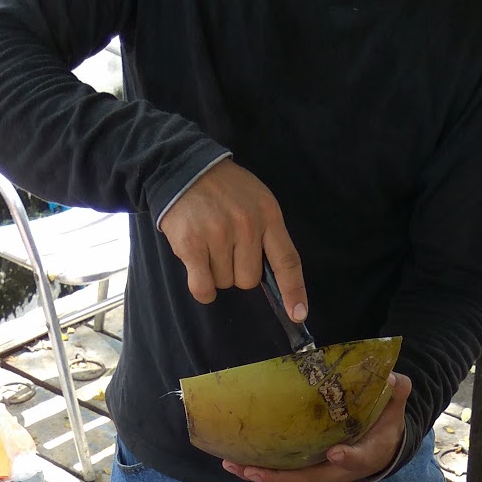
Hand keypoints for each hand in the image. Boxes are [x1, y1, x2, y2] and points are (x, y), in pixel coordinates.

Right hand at [159, 159, 307, 320]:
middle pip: (249, 280)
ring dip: (216, 272)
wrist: (184, 168)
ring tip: (208, 243)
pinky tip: (197, 268)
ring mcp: (218, 234)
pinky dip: (202, 288)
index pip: (287, 260)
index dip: (293, 291)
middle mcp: (246, 225)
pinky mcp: (192, 244)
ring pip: (225, 283)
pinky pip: (203, 287)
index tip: (298, 314)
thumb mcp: (257, 201)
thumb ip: (267, 235)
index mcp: (268, 214)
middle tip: (225, 246)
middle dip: (237, 272)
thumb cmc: (224, 190)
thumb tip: (273, 280)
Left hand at [222, 372, 411, 481]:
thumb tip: (393, 379)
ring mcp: (319, 472)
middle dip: (277, 477)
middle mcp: (337, 470)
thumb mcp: (394, 409)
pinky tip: (235, 460)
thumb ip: (395, 393)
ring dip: (259, 474)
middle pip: (307, 479)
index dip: (348, 458)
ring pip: (288, 479)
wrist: (382, 448)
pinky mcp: (305, 468)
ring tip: (231, 465)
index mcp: (364, 456)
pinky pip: (281, 472)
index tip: (336, 452)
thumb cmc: (385, 426)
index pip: (357, 460)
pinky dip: (259, 467)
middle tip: (251, 470)